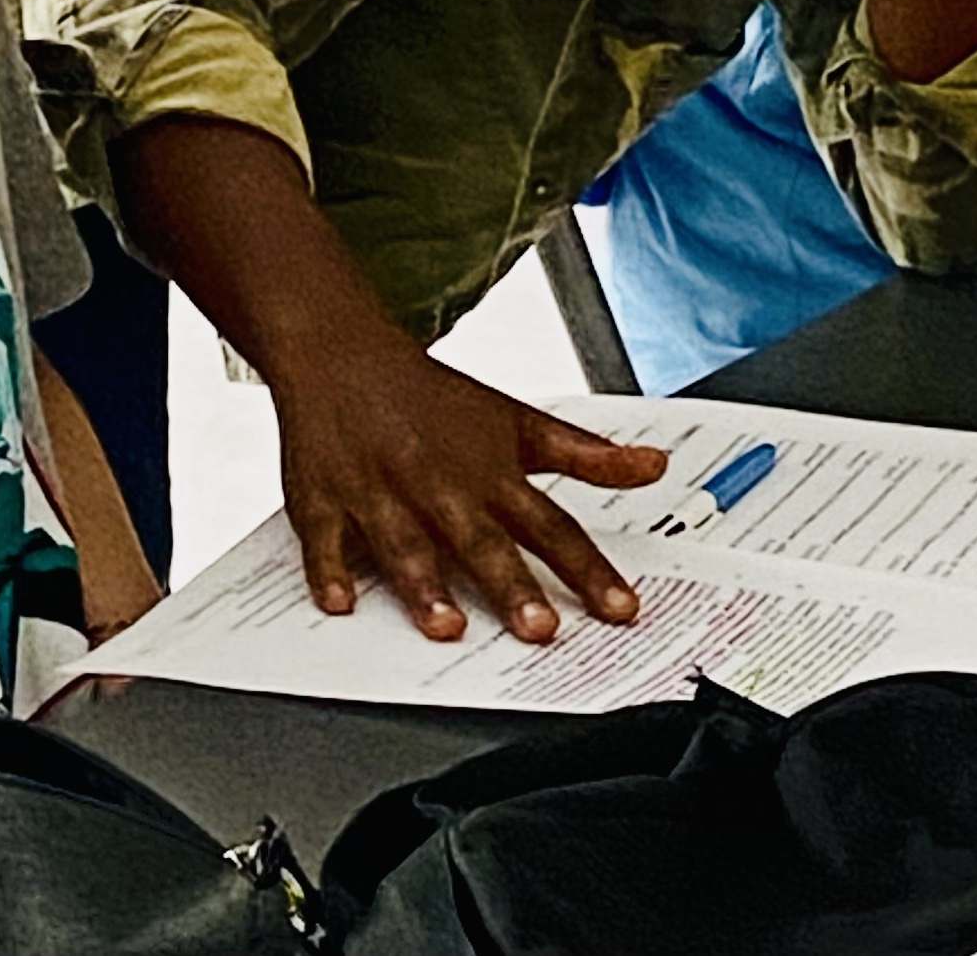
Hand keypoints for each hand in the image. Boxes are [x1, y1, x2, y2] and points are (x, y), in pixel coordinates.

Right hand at [272, 328, 667, 643]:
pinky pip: (324, 539)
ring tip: (445, 626)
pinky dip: (329, 570)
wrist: (342, 349)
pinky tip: (339, 602)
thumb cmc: (430, 397)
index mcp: (487, 472)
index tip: (620, 609)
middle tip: (538, 628)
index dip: (587, 569)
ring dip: (424, 584)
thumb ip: (586, 454)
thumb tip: (655, 466)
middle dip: (508, 584)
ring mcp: (378, 491)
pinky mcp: (322, 497)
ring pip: (403, 544)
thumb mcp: (515, 420)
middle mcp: (437, 484)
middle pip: (479, 540)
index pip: (549, 525)